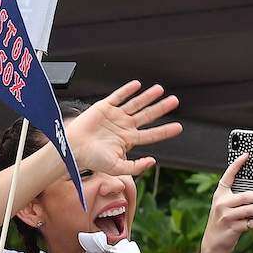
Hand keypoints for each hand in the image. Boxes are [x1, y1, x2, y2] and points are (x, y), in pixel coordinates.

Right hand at [64, 81, 182, 178]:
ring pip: (135, 104)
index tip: (179, 127)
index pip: (151, 134)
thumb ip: (136, 167)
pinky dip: (127, 90)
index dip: (165, 131)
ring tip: (160, 89)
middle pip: (147, 115)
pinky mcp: (103, 107)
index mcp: (128, 140)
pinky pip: (118, 96)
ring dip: (148, 96)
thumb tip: (153, 161)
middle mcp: (124, 126)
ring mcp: (114, 116)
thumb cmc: (92, 160)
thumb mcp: (117, 168)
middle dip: (161, 108)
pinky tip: (137, 85)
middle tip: (175, 101)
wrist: (73, 148)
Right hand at [201, 151, 252, 252]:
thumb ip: (237, 198)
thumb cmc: (224, 221)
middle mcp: (221, 204)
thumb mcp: (225, 206)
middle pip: (246, 196)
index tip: (247, 154)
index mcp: (220, 194)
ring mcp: (226, 216)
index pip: (228, 176)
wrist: (214, 243)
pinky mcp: (233, 228)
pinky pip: (252, 223)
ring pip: (250, 210)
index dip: (237, 164)